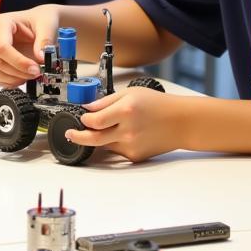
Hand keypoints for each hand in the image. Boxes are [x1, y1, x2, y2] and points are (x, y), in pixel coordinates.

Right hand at [0, 5, 60, 86]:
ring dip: (15, 78)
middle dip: (18, 71)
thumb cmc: (42, 19)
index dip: (19, 62)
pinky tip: (25, 77)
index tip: (36, 68)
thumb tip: (41, 57)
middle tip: (37, 73)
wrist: (41, 23)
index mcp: (2, 22)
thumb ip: (45, 39)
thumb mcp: (48, 24)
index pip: (2, 47)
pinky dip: (11, 82)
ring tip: (33, 74)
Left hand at [66, 88, 188, 162]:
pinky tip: (127, 133)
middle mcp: (127, 131)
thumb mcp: (131, 93)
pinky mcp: (134, 157)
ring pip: (104, 145)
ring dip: (99, 138)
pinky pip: (116, 151)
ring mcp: (131, 146)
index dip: (83, 120)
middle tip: (70, 134)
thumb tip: (87, 108)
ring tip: (109, 127)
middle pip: (93, 139)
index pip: (94, 121)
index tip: (81, 117)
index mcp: (126, 111)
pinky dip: (115, 143)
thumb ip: (106, 101)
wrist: (181, 123)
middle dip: (77, 137)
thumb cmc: (158, 105)